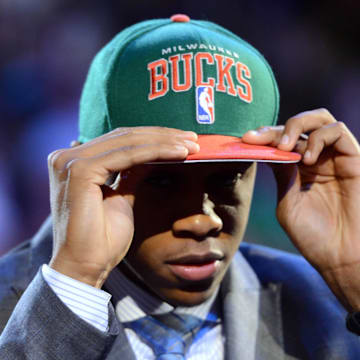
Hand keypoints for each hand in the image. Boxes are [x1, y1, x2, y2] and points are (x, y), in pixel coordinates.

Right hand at [48, 127, 198, 287]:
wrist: (84, 267)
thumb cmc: (101, 240)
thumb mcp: (122, 198)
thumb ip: (131, 174)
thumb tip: (152, 155)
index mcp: (74, 162)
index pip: (119, 140)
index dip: (153, 138)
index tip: (182, 141)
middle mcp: (67, 156)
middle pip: (125, 136)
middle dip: (163, 136)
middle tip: (193, 139)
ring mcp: (71, 162)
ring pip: (128, 142)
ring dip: (164, 142)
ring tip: (191, 145)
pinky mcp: (80, 170)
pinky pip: (128, 155)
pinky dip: (157, 152)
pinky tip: (179, 153)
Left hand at [242, 109, 359, 310]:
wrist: (339, 255)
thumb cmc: (312, 235)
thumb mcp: (287, 203)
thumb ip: (282, 175)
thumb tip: (269, 150)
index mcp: (297, 169)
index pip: (279, 142)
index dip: (263, 137)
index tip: (245, 139)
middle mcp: (316, 159)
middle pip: (298, 125)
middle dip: (276, 128)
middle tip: (260, 138)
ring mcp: (334, 158)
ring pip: (320, 119)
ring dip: (297, 127)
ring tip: (285, 148)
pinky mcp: (353, 160)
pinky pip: (338, 132)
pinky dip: (319, 138)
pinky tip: (307, 159)